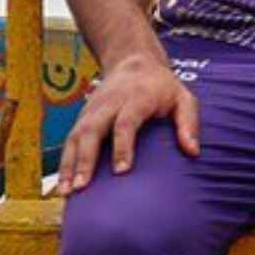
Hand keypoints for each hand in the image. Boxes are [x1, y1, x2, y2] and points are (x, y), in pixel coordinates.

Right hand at [56, 51, 198, 193]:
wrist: (133, 62)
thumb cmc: (161, 86)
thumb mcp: (182, 97)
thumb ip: (189, 122)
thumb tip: (193, 151)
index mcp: (136, 98)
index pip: (126, 122)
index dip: (123, 146)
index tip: (122, 171)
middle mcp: (109, 104)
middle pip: (92, 130)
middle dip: (85, 159)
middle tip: (83, 186)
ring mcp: (92, 111)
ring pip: (75, 137)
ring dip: (68, 165)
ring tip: (66, 192)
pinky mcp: (82, 118)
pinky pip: (69, 141)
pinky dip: (63, 164)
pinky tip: (61, 187)